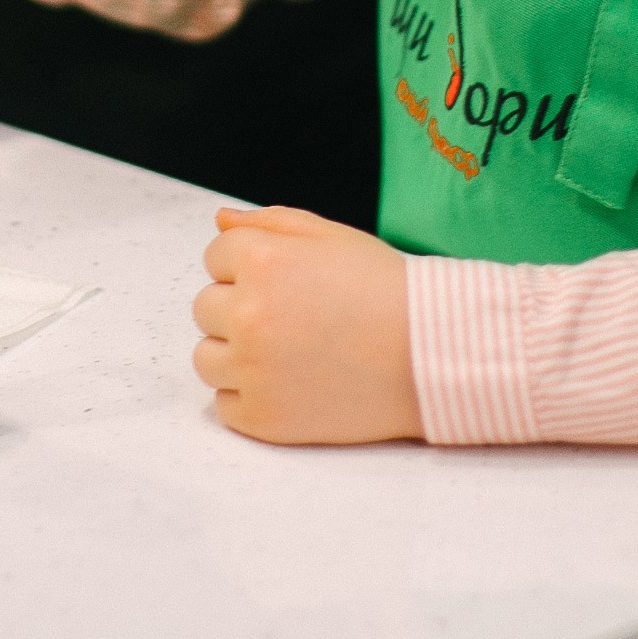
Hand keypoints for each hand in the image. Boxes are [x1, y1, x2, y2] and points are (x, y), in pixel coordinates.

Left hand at [191, 204, 420, 445]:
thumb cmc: (384, 291)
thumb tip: (219, 221)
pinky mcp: (263, 416)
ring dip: (236, 355)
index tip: (291, 282)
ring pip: (207, 358)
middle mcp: (248, 313)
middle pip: (206, 308)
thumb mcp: (330, 237)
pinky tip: (292, 384)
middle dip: (240, 309)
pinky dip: (250, 396)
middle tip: (295, 319)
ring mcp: (253, 370)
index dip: (253, 266)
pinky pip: (224, 404)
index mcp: (261, 260)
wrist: (431, 355)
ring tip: (289, 353)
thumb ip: (269, 223)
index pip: (216, 256)